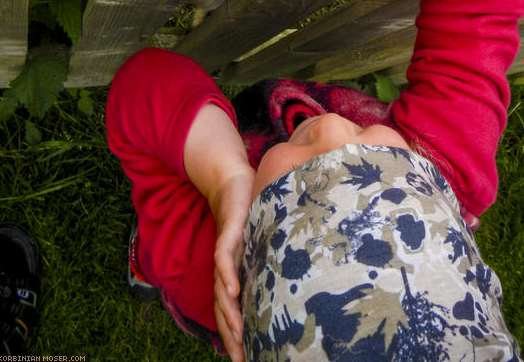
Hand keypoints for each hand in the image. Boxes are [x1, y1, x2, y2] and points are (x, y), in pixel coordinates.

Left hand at [211, 167, 254, 361]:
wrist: (233, 180)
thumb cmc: (252, 211)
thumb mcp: (264, 242)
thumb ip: (273, 260)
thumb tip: (301, 281)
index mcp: (235, 272)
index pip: (231, 310)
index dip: (235, 334)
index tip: (246, 357)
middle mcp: (227, 266)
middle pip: (223, 308)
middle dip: (231, 335)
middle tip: (240, 359)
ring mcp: (226, 249)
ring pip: (222, 288)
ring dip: (229, 313)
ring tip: (239, 334)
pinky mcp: (228, 231)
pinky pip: (224, 258)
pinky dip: (228, 275)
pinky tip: (235, 292)